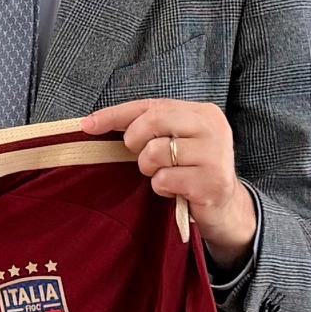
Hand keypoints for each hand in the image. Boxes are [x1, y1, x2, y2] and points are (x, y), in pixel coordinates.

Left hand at [83, 100, 255, 268]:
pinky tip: (176, 189)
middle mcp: (212, 127)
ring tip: (167, 174)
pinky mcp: (211, 181)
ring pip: (155, 153)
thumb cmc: (188, 169)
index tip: (87, 125)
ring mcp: (215, 154)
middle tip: (143, 157)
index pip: (150, 106)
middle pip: (152, 122)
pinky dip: (162, 187)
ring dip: (150, 169)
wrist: (223, 205)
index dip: (115, 114)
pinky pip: (164, 179)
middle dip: (135, 142)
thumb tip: (90, 123)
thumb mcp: (173, 141)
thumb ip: (146, 127)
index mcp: (202, 112)